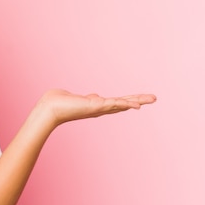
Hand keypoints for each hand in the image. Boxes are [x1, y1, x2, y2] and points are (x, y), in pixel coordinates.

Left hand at [37, 89, 155, 126]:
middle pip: (124, 103)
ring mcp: (99, 107)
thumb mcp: (79, 98)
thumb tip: (95, 96)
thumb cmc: (60, 103)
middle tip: (155, 98)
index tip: (141, 100)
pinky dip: (125, 103)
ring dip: (137, 100)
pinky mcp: (95, 106)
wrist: (50, 108)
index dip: (129, 100)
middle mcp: (100, 108)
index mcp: (97, 105)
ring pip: (122, 103)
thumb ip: (89, 98)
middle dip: (139, 100)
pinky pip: (113, 104)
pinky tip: (135, 104)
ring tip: (152, 99)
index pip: (117, 102)